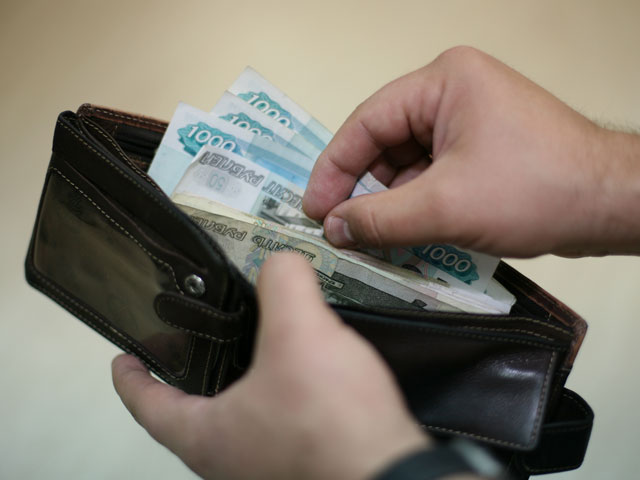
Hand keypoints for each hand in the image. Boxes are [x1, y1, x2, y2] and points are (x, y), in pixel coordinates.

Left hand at [112, 253, 427, 479]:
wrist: (391, 476)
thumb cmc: (330, 422)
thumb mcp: (299, 332)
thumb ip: (283, 282)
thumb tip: (281, 260)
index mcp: (208, 437)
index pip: (148, 406)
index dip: (131, 378)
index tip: (124, 358)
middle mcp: (231, 463)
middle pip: (192, 416)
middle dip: (189, 378)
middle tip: (195, 342)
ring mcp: (268, 470)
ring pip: (238, 424)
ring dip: (238, 388)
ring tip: (255, 347)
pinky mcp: (305, 467)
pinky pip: (278, 428)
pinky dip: (278, 399)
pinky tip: (305, 374)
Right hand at [303, 46, 639, 257]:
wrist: (610, 206)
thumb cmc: (540, 189)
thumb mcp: (445, 207)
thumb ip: (380, 219)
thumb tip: (334, 229)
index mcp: (443, 82)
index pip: (366, 122)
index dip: (334, 168)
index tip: (313, 207)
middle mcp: (452, 94)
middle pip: (384, 144)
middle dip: (363, 190)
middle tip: (339, 229)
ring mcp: (468, 121)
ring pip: (406, 165)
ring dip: (388, 203)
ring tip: (369, 239)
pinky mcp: (480, 149)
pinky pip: (430, 176)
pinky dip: (414, 206)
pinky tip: (402, 235)